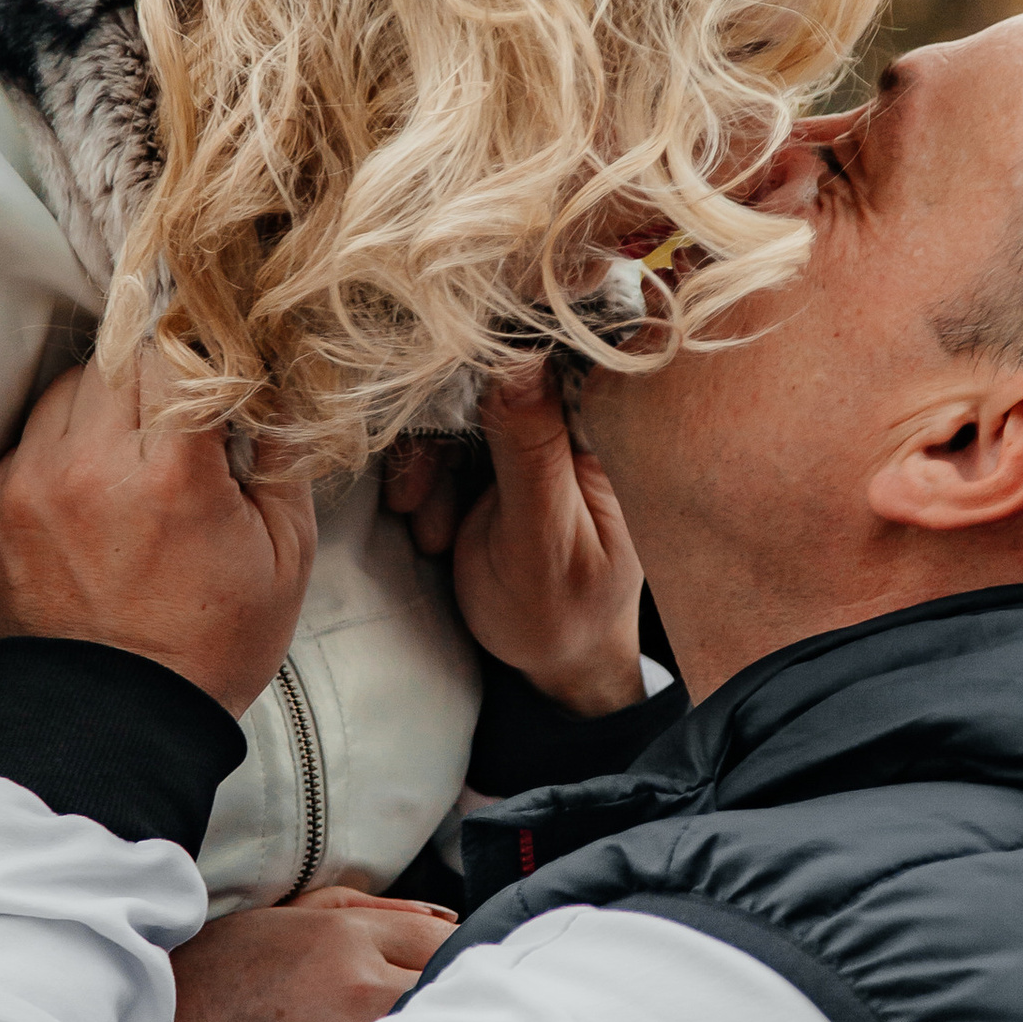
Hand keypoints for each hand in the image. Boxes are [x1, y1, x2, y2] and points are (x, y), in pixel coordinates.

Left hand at [0, 360, 316, 714]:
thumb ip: (284, 460)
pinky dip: (61, 452)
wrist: (112, 731)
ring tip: (135, 455)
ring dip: (102, 403)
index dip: (198, 337)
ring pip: (63, 391)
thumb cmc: (208, 650)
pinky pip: (26, 445)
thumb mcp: (285, 559)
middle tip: (180, 409)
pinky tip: (93, 495)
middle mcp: (86, 471)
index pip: (173, 347)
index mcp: (169, 477)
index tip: (215, 349)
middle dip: (154, 371)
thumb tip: (275, 389)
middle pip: (115, 357)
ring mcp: (26, 492)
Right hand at [130, 887, 452, 1021]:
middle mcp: (357, 989)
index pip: (445, 939)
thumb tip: (445, 918)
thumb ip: (363, 911)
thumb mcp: (274, 923)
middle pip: (453, 993)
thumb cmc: (206, 989)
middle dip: (450, 1004)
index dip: (451, 959)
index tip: (446, 977)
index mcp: (342, 938)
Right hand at [417, 361, 644, 716]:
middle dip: (443, 441)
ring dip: (430, 468)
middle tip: (417, 505)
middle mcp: (576, 425)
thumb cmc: (560, 616)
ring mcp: (539, 439)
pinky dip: (429, 480)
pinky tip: (431, 527)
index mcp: (606, 438)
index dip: (484, 371)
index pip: (549, 362)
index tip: (438, 414)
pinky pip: (452, 438)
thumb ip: (530, 453)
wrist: (556, 663)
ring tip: (431, 533)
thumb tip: (519, 358)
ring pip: (463, 408)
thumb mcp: (540, 542)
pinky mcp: (506, 457)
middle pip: (494, 380)